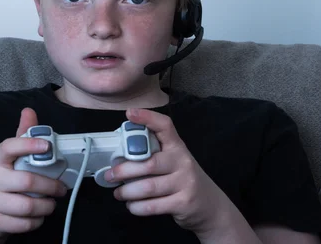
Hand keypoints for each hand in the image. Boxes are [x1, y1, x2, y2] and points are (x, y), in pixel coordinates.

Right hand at [0, 107, 67, 238]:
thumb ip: (23, 136)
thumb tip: (29, 111)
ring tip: (51, 203)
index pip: (9, 147)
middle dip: (51, 186)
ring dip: (46, 205)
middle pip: (27, 181)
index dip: (28, 145)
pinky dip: (37, 220)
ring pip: (28, 205)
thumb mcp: (11, 158)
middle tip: (61, 188)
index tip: (47, 145)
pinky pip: (24, 223)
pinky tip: (38, 215)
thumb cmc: (4, 180)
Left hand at [106, 108, 229, 237]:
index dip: (148, 118)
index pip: (165, 126)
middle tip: (110, 176)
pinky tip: (131, 205)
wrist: (211, 206)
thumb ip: (154, 155)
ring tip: (118, 193)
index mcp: (177, 147)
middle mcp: (183, 162)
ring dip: (127, 192)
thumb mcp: (174, 162)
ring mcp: (185, 183)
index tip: (130, 113)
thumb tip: (120, 156)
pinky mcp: (183, 203)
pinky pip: (153, 206)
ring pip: (148, 187)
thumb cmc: (183, 180)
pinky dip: (137, 207)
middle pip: (148, 163)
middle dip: (124, 170)